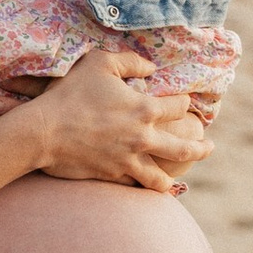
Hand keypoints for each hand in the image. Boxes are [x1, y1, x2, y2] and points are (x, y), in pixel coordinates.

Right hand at [27, 48, 206, 190]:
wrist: (43, 131)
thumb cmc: (70, 93)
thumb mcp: (100, 63)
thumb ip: (130, 61)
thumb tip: (150, 67)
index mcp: (145, 109)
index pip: (178, 106)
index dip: (185, 103)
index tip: (187, 104)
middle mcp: (143, 138)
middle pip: (182, 147)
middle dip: (200, 148)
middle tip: (209, 147)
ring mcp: (128, 161)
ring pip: (160, 177)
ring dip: (173, 178)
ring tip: (179, 180)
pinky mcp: (112, 176)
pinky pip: (133, 185)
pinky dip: (142, 188)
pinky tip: (146, 190)